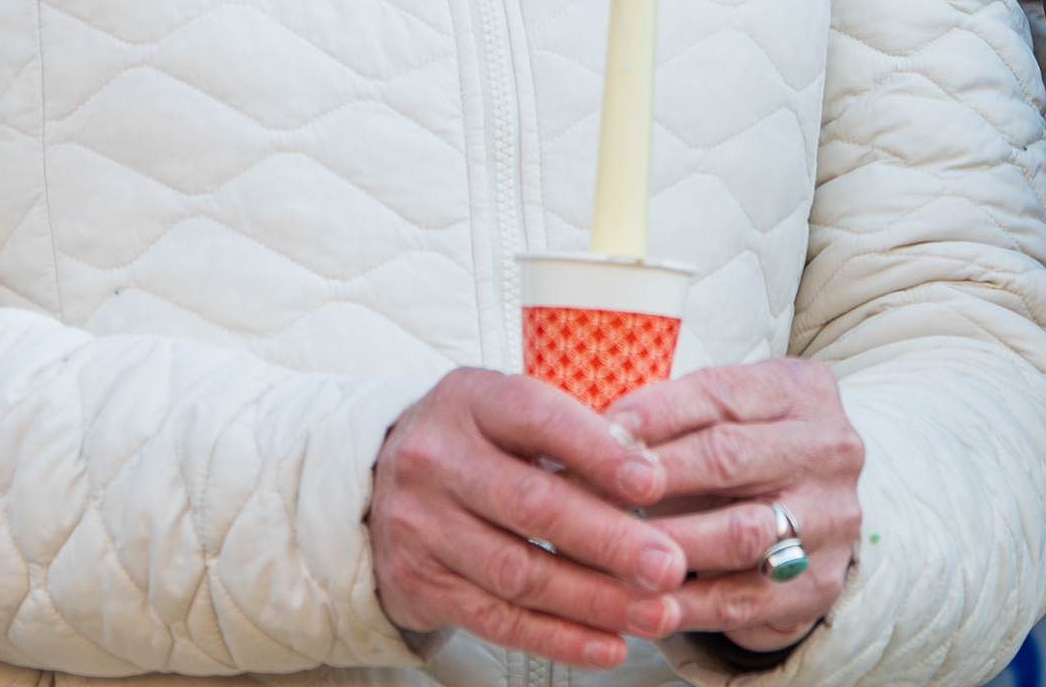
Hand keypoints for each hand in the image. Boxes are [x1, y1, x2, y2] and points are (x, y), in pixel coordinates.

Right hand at [367, 367, 684, 669]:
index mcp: (471, 401)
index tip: (653, 483)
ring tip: (654, 614)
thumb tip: (650, 471)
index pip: (539, 419)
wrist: (375, 485)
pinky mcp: (418, 585)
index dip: (599, 453)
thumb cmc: (475, 443)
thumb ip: (574, 433)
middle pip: (531, 506)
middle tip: (669, 566)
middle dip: (609, 541)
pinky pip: (497, 620)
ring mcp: (420, 526)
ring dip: (595, 600)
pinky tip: (607, 645)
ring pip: (518, 573)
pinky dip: (559, 638)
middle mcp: (436, 460)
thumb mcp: (511, 414)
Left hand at [609, 359, 865, 652]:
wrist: (813, 515)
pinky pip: (742, 598)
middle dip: (654, 475)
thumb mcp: (723, 414)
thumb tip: (592, 434)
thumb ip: (671, 416)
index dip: (656, 413)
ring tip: (608, 548)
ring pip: (739, 533)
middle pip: (730, 458)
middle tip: (594, 491)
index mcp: (801, 390)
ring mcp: (833, 519)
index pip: (721, 393)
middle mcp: (830, 449)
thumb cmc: (745, 451)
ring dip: (664, 543)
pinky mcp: (819, 582)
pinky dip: (685, 603)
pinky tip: (641, 601)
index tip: (599, 431)